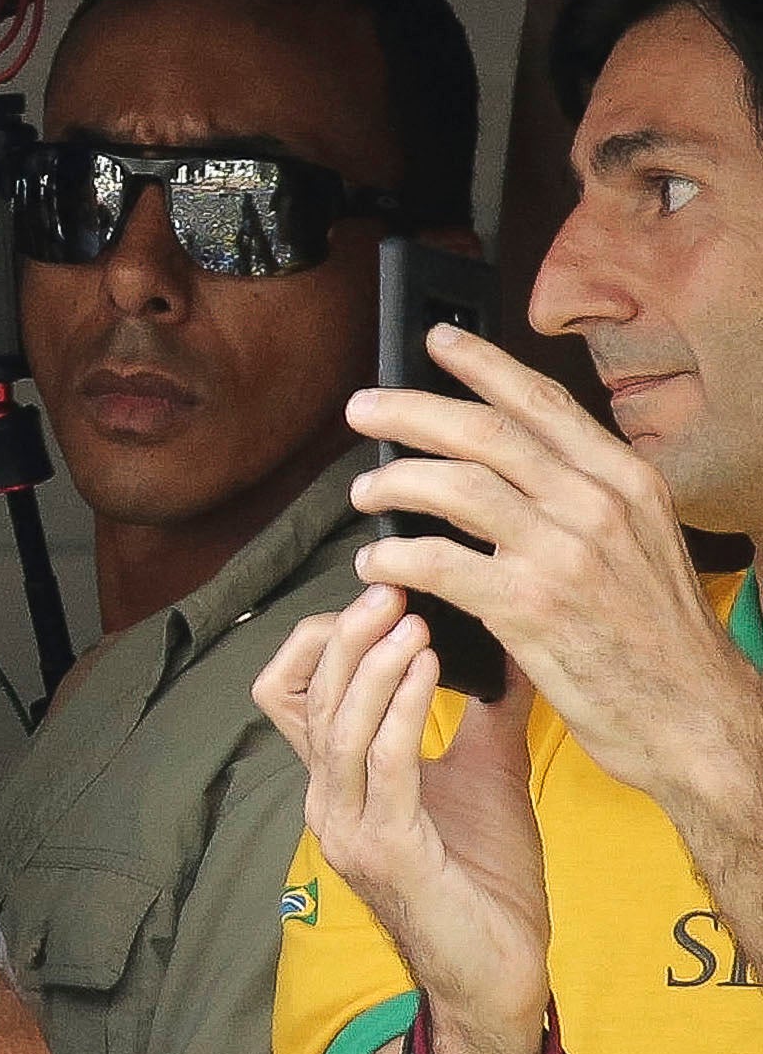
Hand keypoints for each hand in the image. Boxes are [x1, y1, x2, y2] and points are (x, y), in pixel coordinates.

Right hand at [254, 588, 550, 1053]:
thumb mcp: (488, 778)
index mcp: (339, 784)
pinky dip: (403, 708)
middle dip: (345, 636)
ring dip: (372, 666)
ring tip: (411, 621)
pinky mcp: (384, 852)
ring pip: (335, 726)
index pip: (290, 695)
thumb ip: (486, 716)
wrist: (497, 974)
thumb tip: (512, 642)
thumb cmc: (488, 884)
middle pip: (306, 699)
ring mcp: (347, 830)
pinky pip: (382, 764)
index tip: (381, 600)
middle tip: (391, 588)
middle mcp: (327, 803)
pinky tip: (432, 670)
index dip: (320, 642)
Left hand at [346, 325, 759, 808]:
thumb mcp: (639, 542)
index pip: (542, 404)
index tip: (437, 341)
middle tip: (361, 409)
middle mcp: (597, 504)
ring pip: (455, 487)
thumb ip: (579, 499)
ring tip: (361, 492)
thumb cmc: (656, 635)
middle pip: (484, 433)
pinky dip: (395, 557)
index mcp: (625, 480)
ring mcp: (565, 553)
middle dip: (411, 412)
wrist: (693, 712)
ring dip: (393, 482)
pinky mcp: (531, 607)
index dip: (483, 365)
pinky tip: (374, 563)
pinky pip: (440, 562)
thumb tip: (499, 471)